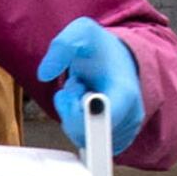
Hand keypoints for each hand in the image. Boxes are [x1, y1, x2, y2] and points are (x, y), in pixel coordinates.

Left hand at [37, 16, 144, 150]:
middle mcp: (131, 115)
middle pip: (87, 134)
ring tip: (83, 93)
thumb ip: (62, 46)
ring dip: (74, 117)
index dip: (81, 117)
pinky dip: (79, 127)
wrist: (116, 58)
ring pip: (84, 140)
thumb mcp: (81, 32)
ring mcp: (125, 130)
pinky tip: (83, 108)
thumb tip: (45, 73)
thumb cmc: (100, 48)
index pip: (104, 121)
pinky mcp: (117, 139)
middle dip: (71, 111)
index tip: (77, 96)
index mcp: (125, 92)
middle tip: (77, 86)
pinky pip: (87, 142)